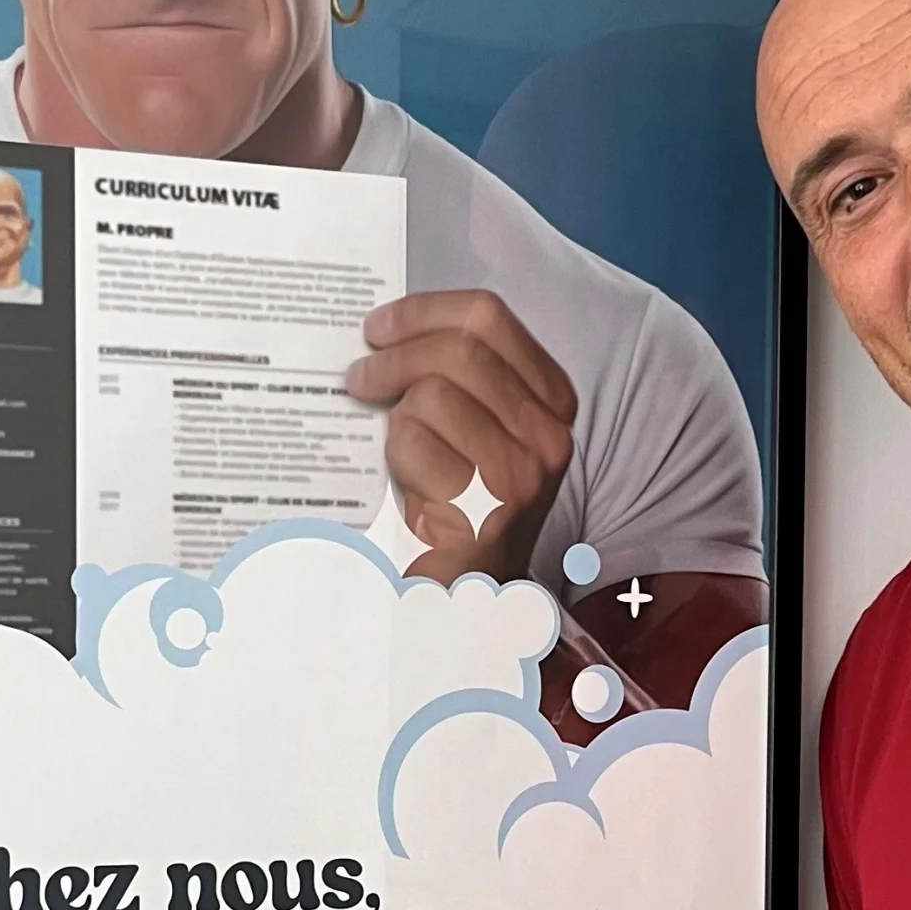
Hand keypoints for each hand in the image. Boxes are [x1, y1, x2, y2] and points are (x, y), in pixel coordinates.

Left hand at [346, 289, 575, 582]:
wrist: (468, 596)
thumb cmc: (459, 507)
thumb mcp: (474, 430)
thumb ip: (454, 377)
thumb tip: (386, 331)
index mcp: (551, 401)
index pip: (487, 316)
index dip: (423, 312)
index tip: (378, 328)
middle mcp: (549, 432)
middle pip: (459, 347)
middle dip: (395, 355)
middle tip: (359, 377)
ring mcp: (524, 469)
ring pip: (434, 393)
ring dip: (398, 418)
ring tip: (399, 452)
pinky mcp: (489, 505)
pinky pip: (416, 441)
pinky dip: (396, 459)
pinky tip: (407, 490)